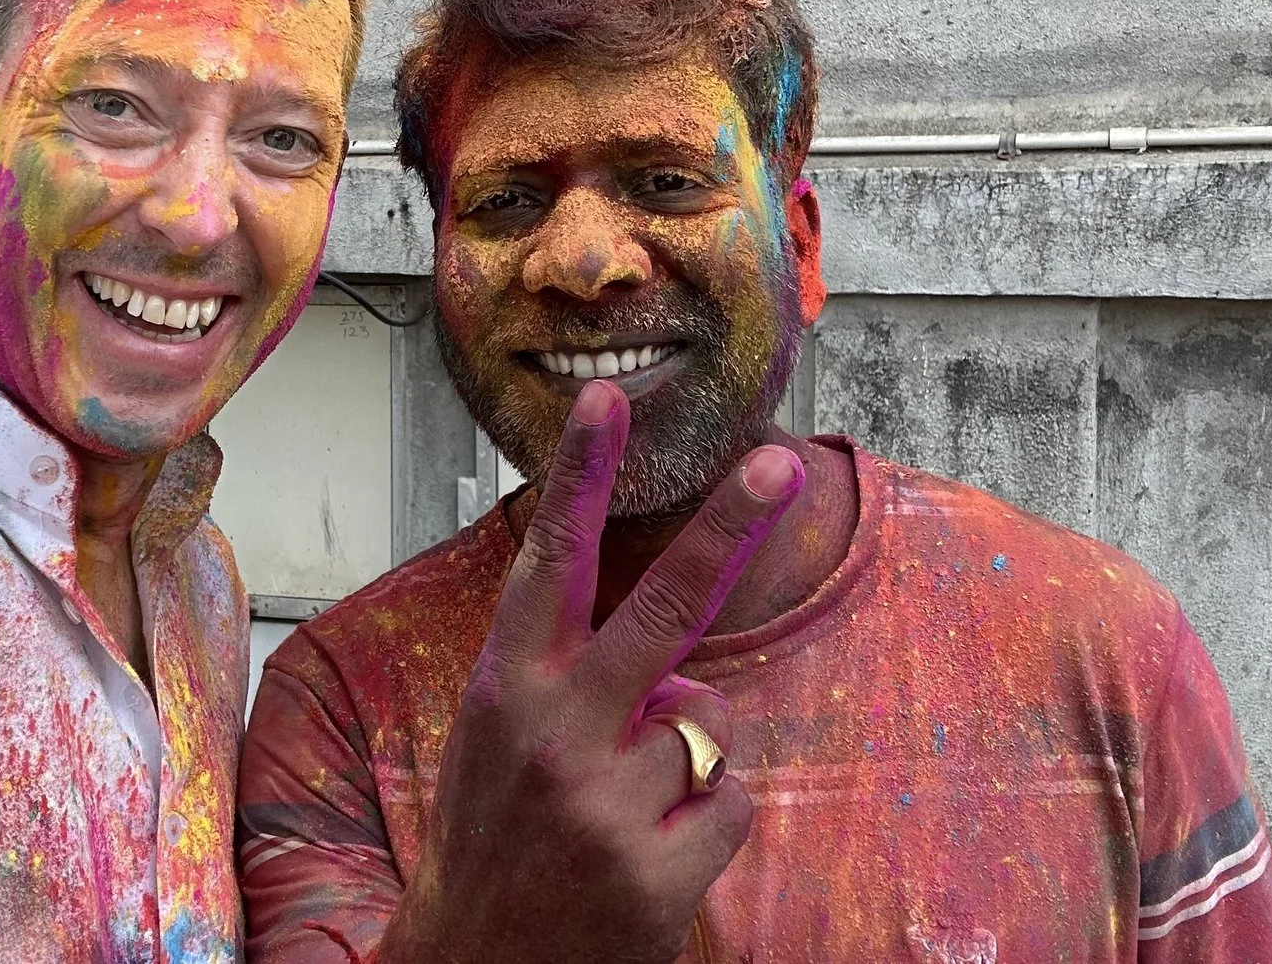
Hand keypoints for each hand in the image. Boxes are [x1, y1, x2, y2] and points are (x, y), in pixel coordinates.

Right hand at [377, 380, 806, 963]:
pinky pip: (732, 800)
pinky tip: (650, 856)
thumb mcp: (499, 739)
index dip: (582, 476)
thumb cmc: (491, 840)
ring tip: (624, 809)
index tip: (608, 401)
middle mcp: (555, 734)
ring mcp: (607, 804)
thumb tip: (683, 667)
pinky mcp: (657, 870)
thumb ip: (572, 682)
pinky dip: (706, 824)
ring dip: (689, 758)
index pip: (549, 562)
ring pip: (712, 722)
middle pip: (664, 608)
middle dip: (728, 527)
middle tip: (779, 463)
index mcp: (506, 690)